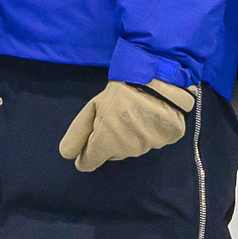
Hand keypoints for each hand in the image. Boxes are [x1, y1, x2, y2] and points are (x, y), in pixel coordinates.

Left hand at [57, 79, 191, 171]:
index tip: (90, 143)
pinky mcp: (170, 137)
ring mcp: (151, 145)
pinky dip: (150, 132)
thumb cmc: (120, 91)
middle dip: (109, 141)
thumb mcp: (92, 108)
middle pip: (112, 154)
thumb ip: (78, 133)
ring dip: (129, 137)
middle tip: (115, 118)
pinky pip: (153, 141)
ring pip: (132, 149)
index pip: (89, 162)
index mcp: (106, 142)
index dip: (86, 154)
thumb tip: (67, 155)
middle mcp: (128, 149)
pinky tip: (150, 116)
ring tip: (133, 115)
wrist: (157, 76)